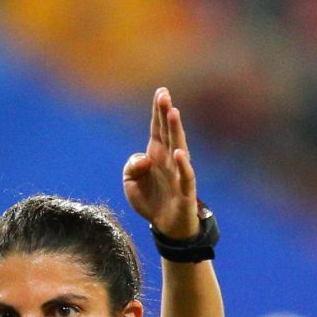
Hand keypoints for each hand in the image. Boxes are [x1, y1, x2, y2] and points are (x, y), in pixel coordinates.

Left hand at [122, 87, 201, 243]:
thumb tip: (144, 158)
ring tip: (173, 112)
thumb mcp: (130, 182)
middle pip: (168, 132)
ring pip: (179, 147)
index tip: (161, 91)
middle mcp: (169, 159)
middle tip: (164, 94)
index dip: (158, 111)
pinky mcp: (185, 191)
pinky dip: (183, 164)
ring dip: (176, 130)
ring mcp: (178, 173)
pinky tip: (179, 152)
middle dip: (166, 113)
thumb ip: (132, 166)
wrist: (165, 226)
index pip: (157, 128)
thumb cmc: (149, 199)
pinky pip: (186, 176)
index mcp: (156, 153)